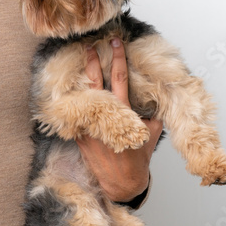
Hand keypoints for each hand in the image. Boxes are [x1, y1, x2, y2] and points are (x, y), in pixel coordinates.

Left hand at [76, 39, 162, 201]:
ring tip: (80, 64)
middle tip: (90, 46)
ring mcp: (89, 126)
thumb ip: (150, 118)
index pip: (120, 78)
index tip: (115, 43)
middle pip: (96, 82)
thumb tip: (149, 109)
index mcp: (123, 112)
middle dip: (94, 62)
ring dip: (83, 80)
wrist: (122, 183)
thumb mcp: (151, 135)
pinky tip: (73, 92)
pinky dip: (76, 103)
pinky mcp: (80, 136)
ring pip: (83, 97)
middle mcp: (104, 117)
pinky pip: (77, 115)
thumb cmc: (138, 159)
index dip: (118, 58)